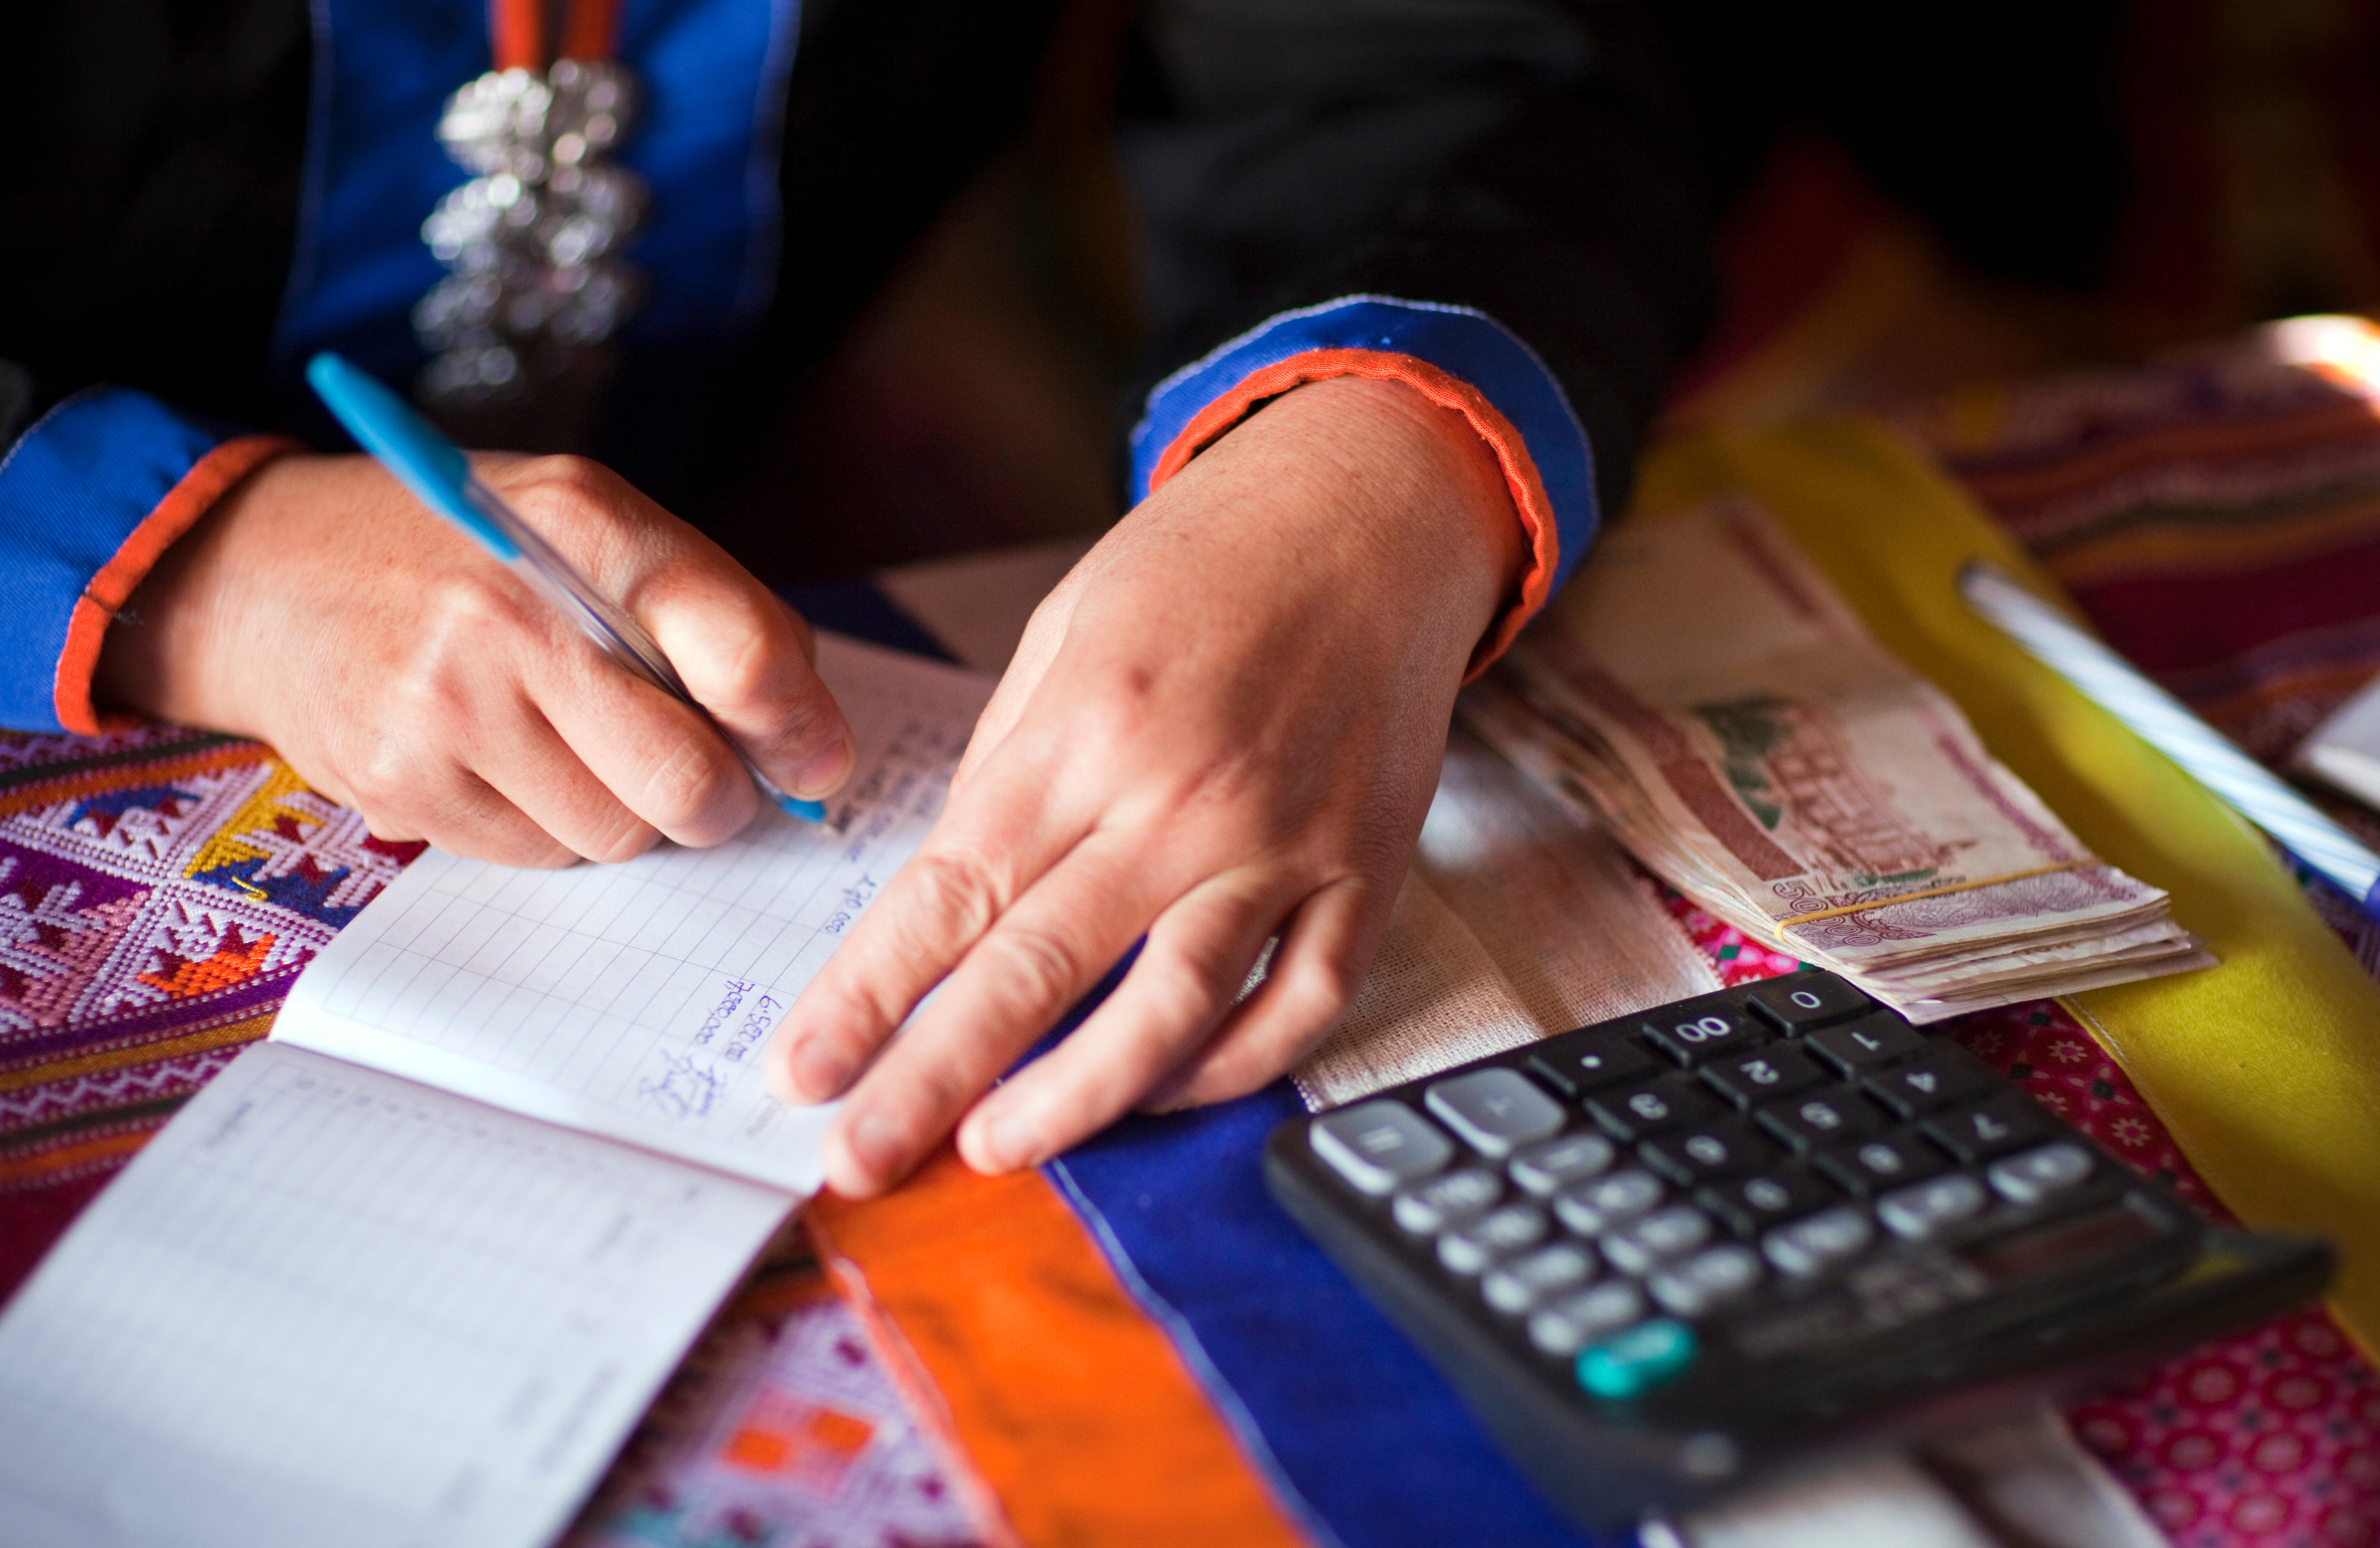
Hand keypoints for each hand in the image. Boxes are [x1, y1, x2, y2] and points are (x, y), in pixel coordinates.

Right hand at [97, 452, 853, 865]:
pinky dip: (550, 826)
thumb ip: (725, 620)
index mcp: (589, 527)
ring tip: (575, 744)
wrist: (274, 573)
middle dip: (719, 799)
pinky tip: (509, 762)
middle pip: (689, 783)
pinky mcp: (402, 786)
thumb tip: (818, 752)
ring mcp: (447, 709)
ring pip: (620, 836)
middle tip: (703, 775)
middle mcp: (513, 617)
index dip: (798, 725)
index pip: (744, 654)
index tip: (810, 754)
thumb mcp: (603, 530)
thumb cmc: (475, 555)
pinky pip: (540, 857)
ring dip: (628, 812)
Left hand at [766, 374, 1522, 1195]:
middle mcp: (1185, 798)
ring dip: (1078, 1101)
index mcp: (1087, 728)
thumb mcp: (1066, 630)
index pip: (952, 894)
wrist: (1369, 505)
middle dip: (931, 1079)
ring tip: (995, 1149)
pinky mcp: (1369, 868)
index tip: (800, 1074)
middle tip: (857, 1160)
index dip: (867, 998)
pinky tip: (1161, 1092)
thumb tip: (960, 902)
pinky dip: (1232, 1067)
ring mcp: (1287, 842)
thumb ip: (1011, 770)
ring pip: (1177, 1011)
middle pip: (1039, 972)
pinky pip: (1303, 1003)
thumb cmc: (1203, 559)